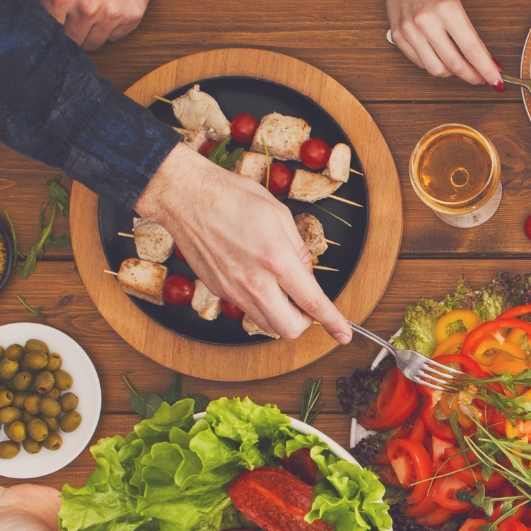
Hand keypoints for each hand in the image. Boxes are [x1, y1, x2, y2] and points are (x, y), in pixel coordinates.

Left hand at [22, 0, 170, 50]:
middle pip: (72, 42)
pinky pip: (116, 36)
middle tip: (73, 15)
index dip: (50, 29)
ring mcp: (112, 13)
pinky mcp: (133, 15)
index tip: (54, 24)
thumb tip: (20, 12)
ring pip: (94, 43)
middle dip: (70, 31)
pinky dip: (112, 26)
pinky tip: (110, 4)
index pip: (49, 31)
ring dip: (91, 31)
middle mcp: (86, 6)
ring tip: (92, 8)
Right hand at [137, 144, 350, 342]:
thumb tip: (307, 273)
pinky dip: (260, 304)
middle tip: (306, 305)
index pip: (313, 303)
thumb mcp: (280, 215)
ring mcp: (233, 290)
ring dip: (281, 315)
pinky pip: (246, 310)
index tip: (344, 334)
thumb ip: (299, 250)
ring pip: (267, 325)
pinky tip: (258, 281)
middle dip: (304, 323)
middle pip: (289, 329)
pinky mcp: (218, 290)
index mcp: (277, 259)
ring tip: (281, 289)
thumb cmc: (233, 197)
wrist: (186, 196)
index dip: (333, 322)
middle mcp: (255, 282)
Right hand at [378, 0, 500, 86]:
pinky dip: (434, 64)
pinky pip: (421, 63)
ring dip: (451, 72)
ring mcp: (410, 31)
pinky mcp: (398, 38)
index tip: (496, 80)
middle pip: (454, 64)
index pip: (472, 50)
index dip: (486, 70)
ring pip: (436, 70)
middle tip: (480, 77)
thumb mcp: (457, 4)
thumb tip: (485, 61)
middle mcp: (426, 21)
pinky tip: (439, 55)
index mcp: (447, 10)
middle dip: (472, 76)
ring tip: (458, 64)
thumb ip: (469, 34)